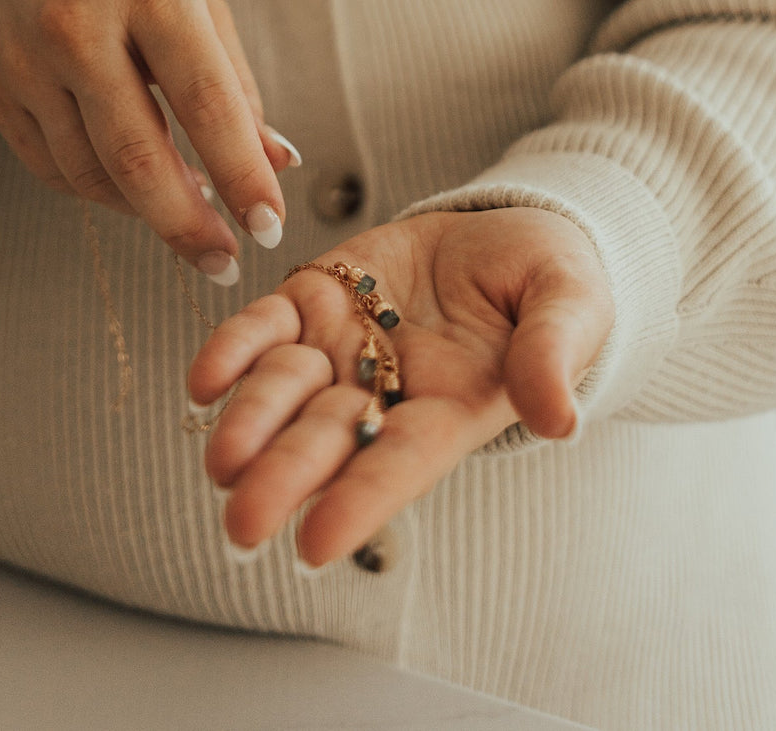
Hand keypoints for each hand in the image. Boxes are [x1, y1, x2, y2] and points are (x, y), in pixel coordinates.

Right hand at [0, 0, 297, 278]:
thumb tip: (277, 161)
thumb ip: (234, 77)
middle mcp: (80, 25)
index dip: (242, 175)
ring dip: (145, 210)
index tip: (269, 225)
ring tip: (184, 212)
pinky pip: (52, 168)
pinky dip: (98, 192)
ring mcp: (26, 60)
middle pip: (137, 157)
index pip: (206, 103)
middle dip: (187, 225)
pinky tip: (130, 189)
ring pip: (90, 174)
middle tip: (223, 262)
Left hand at [188, 206, 614, 564]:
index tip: (315, 545)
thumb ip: (554, 355)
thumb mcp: (571, 306)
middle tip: (241, 523)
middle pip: (329, 439)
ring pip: (286, 390)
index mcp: (452, 410)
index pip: (400, 464)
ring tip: (219, 457)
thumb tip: (560, 421)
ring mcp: (343, 345)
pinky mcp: (314, 297)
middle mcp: (386, 391)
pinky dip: (233, 349)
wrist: (507, 231)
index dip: (359, 501)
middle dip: (285, 479)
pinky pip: (265, 326)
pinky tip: (203, 379)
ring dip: (252, 422)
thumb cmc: (551, 282)